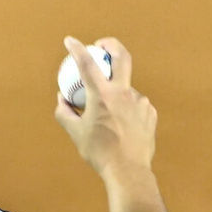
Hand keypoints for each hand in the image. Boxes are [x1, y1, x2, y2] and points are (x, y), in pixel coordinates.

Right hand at [54, 36, 156, 179]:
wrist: (128, 171)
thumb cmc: (98, 152)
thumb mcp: (75, 132)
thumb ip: (65, 112)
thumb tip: (62, 99)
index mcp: (102, 96)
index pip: (87, 65)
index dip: (77, 49)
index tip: (70, 41)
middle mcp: (123, 93)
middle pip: (122, 57)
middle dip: (111, 45)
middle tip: (102, 46)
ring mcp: (140, 102)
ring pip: (125, 89)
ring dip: (114, 93)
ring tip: (107, 115)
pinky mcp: (149, 113)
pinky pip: (134, 105)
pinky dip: (124, 109)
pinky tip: (120, 125)